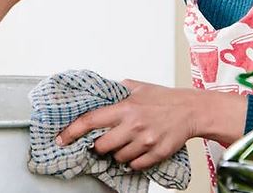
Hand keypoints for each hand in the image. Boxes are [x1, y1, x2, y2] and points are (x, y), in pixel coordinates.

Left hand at [57, 80, 242, 170]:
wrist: (191, 110)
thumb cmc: (164, 98)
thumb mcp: (136, 87)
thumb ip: (115, 91)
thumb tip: (95, 94)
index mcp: (125, 107)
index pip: (91, 120)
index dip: (72, 131)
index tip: (61, 138)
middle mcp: (134, 125)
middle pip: (101, 145)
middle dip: (98, 145)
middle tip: (103, 140)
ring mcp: (145, 141)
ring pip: (118, 157)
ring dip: (116, 153)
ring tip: (125, 141)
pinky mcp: (156, 154)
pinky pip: (134, 165)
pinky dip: (132, 160)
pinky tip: (136, 149)